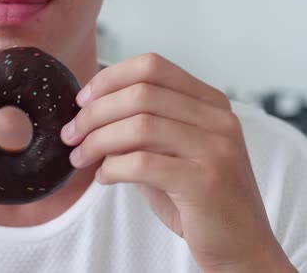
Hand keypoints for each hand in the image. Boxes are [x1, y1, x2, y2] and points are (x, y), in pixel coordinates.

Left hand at [60, 54, 296, 271]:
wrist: (240, 246)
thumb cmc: (198, 199)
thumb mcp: (170, 152)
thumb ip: (140, 128)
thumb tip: (88, 113)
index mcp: (209, 102)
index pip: (152, 66)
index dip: (109, 79)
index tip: (82, 100)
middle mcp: (217, 118)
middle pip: (140, 93)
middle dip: (94, 113)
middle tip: (71, 133)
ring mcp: (216, 148)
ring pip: (139, 125)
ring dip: (97, 140)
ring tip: (80, 157)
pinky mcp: (206, 181)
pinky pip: (142, 163)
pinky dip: (112, 168)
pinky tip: (104, 177)